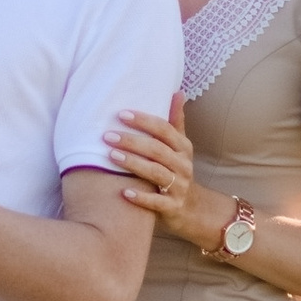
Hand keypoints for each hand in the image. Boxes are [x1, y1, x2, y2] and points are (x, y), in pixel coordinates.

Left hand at [106, 99, 223, 250]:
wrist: (192, 208)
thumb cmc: (178, 171)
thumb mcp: (180, 146)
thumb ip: (176, 121)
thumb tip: (178, 91)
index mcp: (183, 147)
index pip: (164, 129)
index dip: (143, 121)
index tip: (121, 114)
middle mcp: (183, 165)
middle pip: (157, 150)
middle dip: (132, 141)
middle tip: (107, 135)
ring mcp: (179, 186)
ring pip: (156, 173)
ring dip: (133, 164)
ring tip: (111, 156)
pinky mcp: (173, 207)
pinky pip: (157, 201)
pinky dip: (141, 197)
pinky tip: (124, 192)